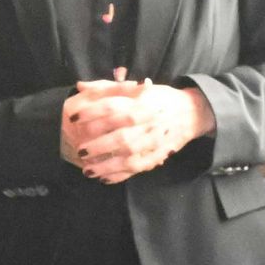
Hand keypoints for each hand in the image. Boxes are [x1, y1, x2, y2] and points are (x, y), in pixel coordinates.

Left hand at [60, 78, 215, 182]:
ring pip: (128, 157)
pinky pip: (136, 169)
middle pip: (121, 136)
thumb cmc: (159, 98)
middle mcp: (147, 123)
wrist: (190, 113)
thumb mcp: (136, 87)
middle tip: (80, 149)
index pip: (112, 107)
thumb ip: (107, 88)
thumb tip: (80, 86)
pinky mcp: (156, 156)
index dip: (90, 112)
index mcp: (140, 103)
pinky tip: (103, 178)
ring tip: (87, 168)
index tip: (73, 118)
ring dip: (106, 165)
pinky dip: (119, 175)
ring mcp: (153, 142)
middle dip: (98, 145)